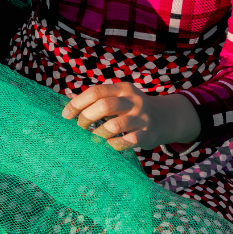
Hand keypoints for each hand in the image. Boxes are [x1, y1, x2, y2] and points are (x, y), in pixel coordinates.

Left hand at [61, 83, 200, 149]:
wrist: (167, 118)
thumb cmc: (132, 109)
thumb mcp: (118, 97)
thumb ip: (96, 98)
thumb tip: (68, 99)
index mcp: (123, 88)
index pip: (96, 92)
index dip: (77, 103)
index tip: (65, 115)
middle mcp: (133, 100)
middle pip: (104, 106)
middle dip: (86, 117)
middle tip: (80, 126)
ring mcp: (142, 118)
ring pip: (114, 125)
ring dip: (98, 133)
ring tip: (94, 137)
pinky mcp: (148, 134)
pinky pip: (127, 141)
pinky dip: (113, 145)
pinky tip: (108, 145)